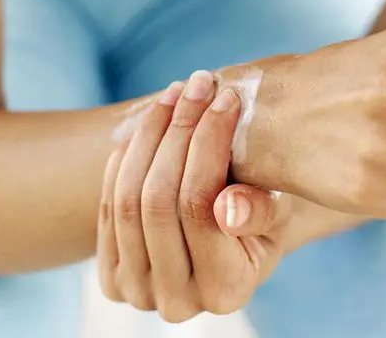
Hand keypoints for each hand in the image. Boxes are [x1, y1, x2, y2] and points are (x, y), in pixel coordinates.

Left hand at [97, 73, 289, 321]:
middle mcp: (176, 302)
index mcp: (226, 292)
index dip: (209, 143)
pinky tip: (149, 125)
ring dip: (149, 136)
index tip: (226, 96)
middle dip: (178, 130)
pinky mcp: (110, 277)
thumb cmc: (266, 217)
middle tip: (196, 83)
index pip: (201, 205)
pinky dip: (124, 159)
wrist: (236, 240)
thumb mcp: (279, 212)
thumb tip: (228, 210)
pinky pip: (106, 206)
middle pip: (158, 200)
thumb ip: (260, 212)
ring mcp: (136, 292)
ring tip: (174, 94)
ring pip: (126, 199)